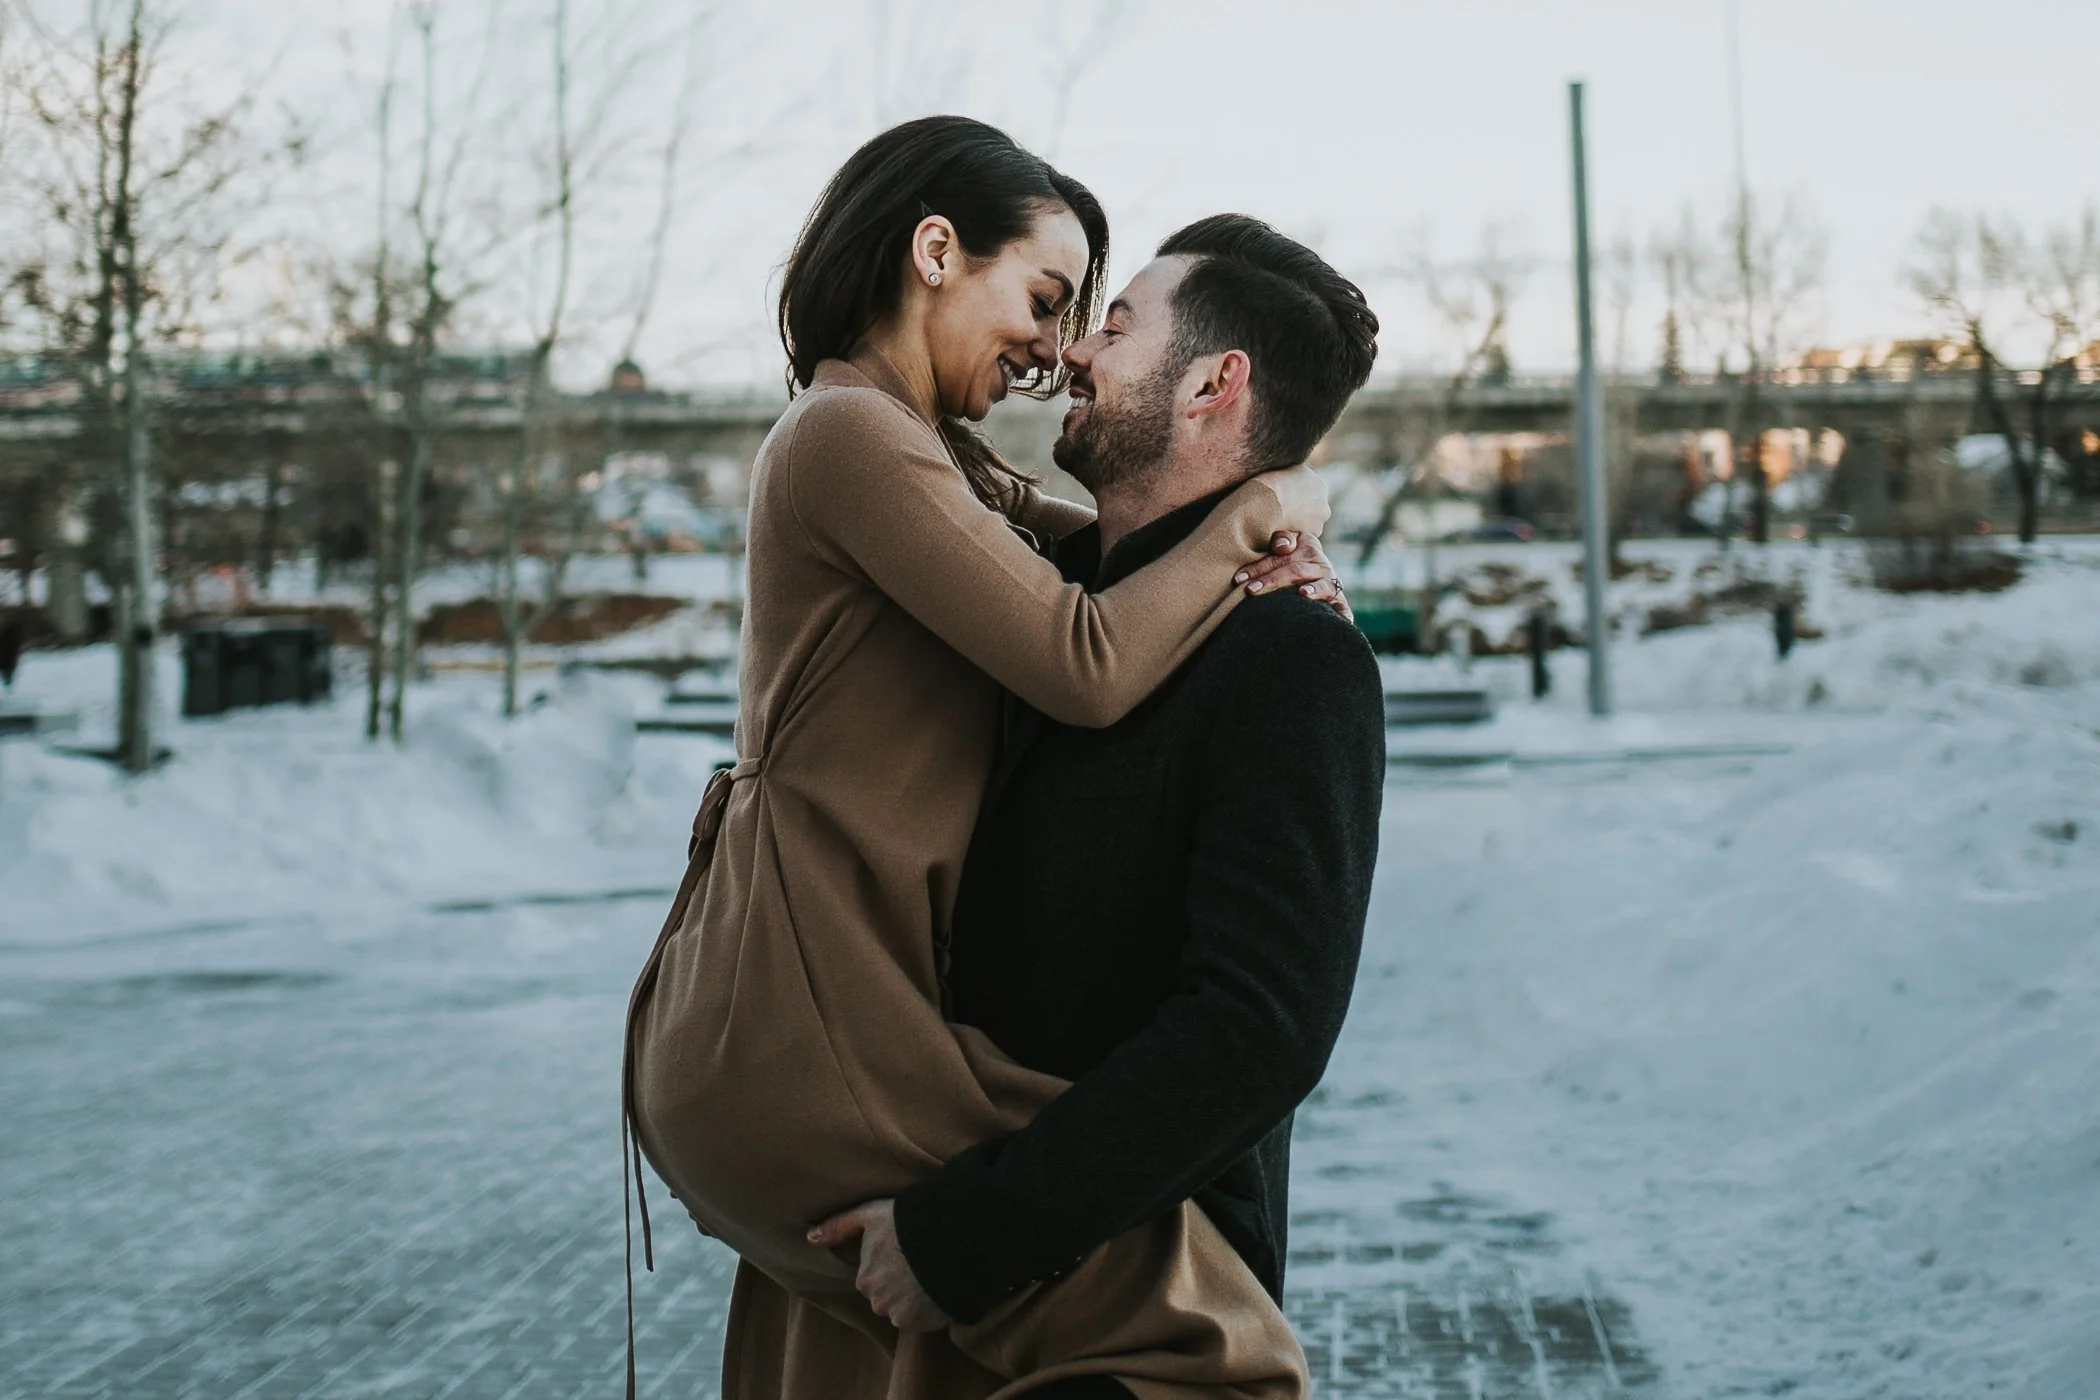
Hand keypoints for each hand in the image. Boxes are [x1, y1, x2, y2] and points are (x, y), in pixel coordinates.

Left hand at [808, 1199, 951, 1332]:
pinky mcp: (926, 1324)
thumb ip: (838, 1226)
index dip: (888, 1265)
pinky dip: (929, 1309)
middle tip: (918, 1263)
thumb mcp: (870, 1214)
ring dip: (914, 1298)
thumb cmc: (909, 1222)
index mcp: (865, 1280)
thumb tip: (810, 1238)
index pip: (873, 1280)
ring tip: (931, 1274)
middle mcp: (880, 1303)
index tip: (902, 1252)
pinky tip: (938, 1287)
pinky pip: (923, 1320)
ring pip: (905, 1309)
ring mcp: (903, 1316)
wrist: (953, 1238)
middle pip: (887, 1297)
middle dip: (899, 1284)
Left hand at [1234, 531, 1351, 622]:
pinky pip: (1342, 605)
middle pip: (1296, 570)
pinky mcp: (1338, 597)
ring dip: (1312, 590)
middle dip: (1272, 580)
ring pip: (1321, 585)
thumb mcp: (1283, 544)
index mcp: (1307, 544)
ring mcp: (1331, 580)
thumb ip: (1280, 540)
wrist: (1310, 564)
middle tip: (1251, 591)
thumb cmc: (1285, 558)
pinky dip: (1343, 612)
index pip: (1282, 555)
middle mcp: (1321, 562)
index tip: (1239, 579)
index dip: (1259, 566)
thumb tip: (1283, 547)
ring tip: (1302, 594)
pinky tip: (1343, 621)